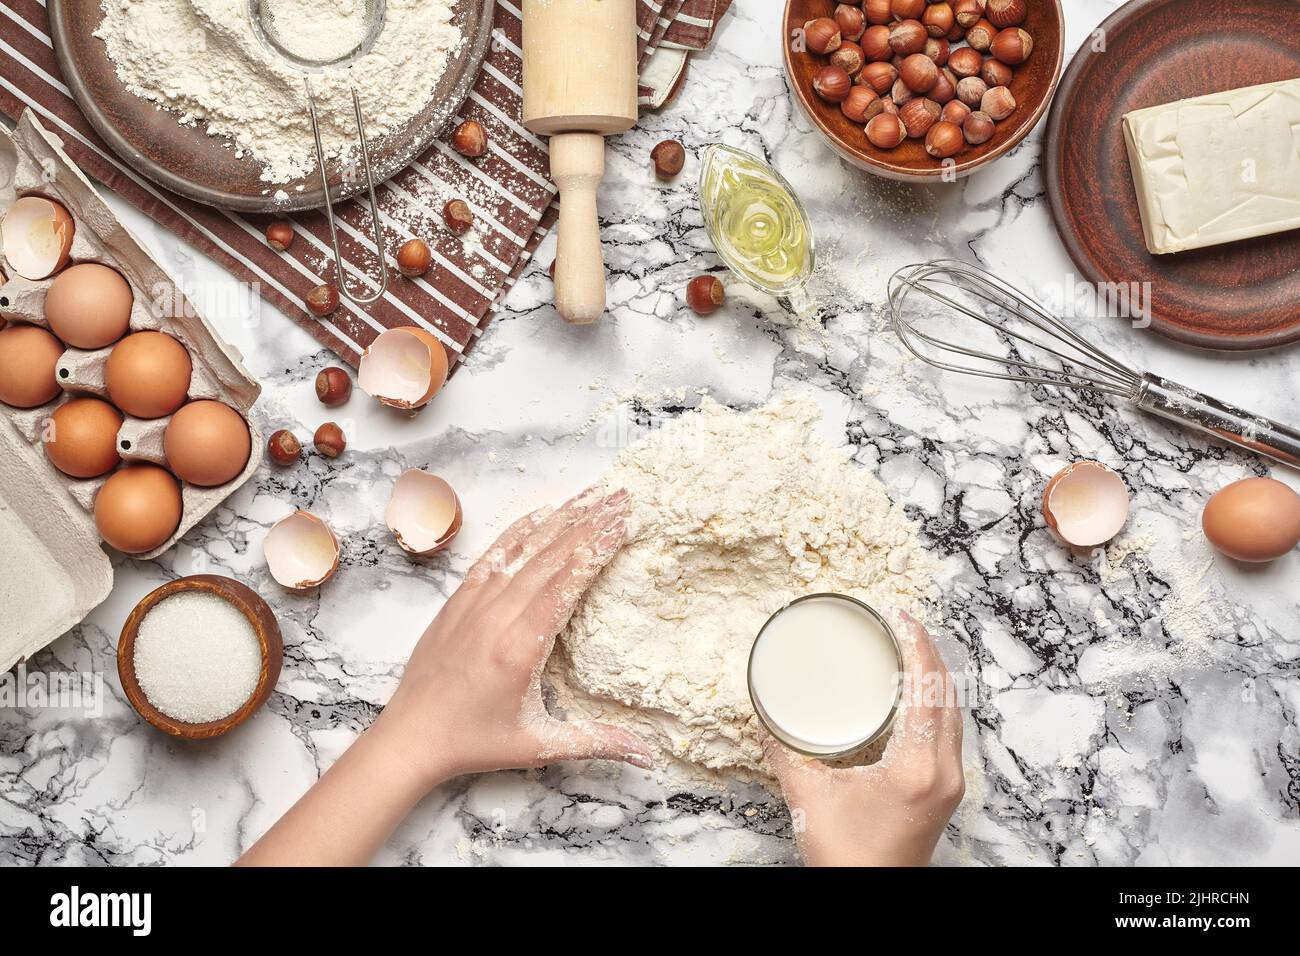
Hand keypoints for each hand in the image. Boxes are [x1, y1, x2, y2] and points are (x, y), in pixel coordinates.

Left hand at [372, 485, 653, 786]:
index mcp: (520, 647)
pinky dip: (519, 529)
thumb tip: (648, 756)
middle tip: (621, 497)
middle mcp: (496, 616)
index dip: (595, 548)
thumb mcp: (540, 745)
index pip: (565, 583)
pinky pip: (492, 556)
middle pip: (550, 556)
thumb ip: (597, 743)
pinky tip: (541, 512)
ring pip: (522, 549)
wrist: (410, 737)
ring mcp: (474, 604)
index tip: (621, 521)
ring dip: (559, 518)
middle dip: (588, 523)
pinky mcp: (457, 601)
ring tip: (591, 494)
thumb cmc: (475, 742)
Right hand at [762, 612, 964, 866]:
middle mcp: (945, 771)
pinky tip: (915, 695)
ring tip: (908, 649)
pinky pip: (949, 732)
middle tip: (900, 624)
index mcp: (918, 766)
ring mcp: (950, 783)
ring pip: (953, 713)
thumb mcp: (808, 798)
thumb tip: (764, 716)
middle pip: (949, 695)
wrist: (872, 899)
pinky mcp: (944, 791)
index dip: (917, 645)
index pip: (928, 688)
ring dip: (935, 677)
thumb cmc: (847, 857)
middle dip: (929, 652)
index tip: (898, 616)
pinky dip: (935, 703)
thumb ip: (784, 752)